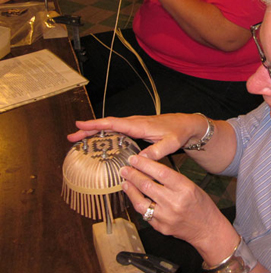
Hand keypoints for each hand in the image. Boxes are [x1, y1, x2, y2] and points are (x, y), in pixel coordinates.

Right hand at [67, 114, 204, 160]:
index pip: (113, 124)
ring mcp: (134, 126)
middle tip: (71, 137)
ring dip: (94, 132)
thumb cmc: (177, 132)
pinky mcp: (135, 129)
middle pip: (106, 125)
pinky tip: (98, 142)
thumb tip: (140, 160)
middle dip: (88, 130)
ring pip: (109, 127)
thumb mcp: (170, 143)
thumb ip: (157, 151)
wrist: (184, 125)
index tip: (80, 125)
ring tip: (78, 139)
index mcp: (138, 125)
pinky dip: (104, 134)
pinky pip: (116, 130)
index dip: (96, 125)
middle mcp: (133, 123)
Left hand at [120, 154, 233, 250]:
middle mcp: (174, 202)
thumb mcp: (191, 185)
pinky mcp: (160, 227)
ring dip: (130, 190)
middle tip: (124, 169)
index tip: (134, 159)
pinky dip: (137, 203)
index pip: (160, 172)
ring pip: (141, 202)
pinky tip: (134, 196)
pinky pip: (144, 214)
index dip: (144, 164)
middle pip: (147, 186)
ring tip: (125, 182)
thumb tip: (149, 168)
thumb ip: (171, 178)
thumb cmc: (201, 205)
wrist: (207, 229)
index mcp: (185, 188)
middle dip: (133, 175)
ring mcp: (166, 217)